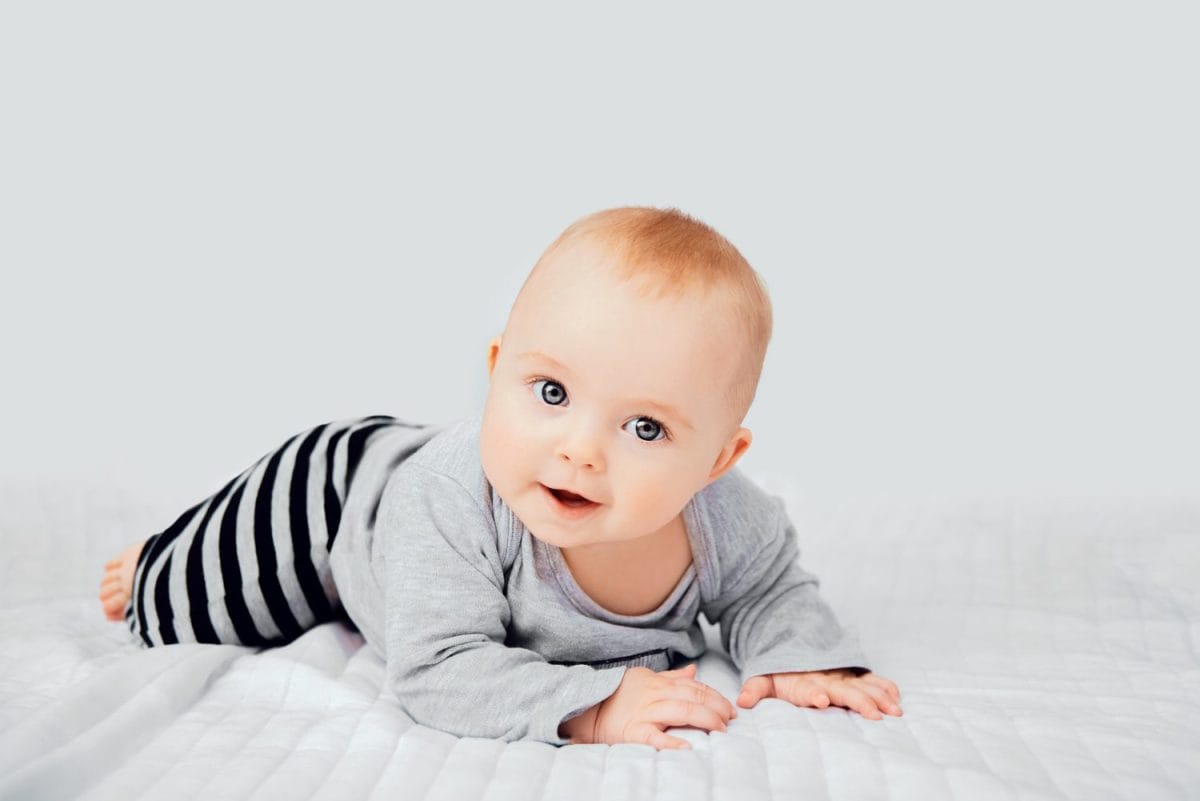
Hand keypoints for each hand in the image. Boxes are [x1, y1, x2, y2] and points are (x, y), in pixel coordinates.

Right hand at [593, 663, 737, 749]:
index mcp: (658, 683)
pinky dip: (671, 741)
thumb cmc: (619, 696)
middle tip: (731, 719)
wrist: (588, 710)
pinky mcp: (634, 731)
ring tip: (720, 729)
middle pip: (692, 697)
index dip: (714, 696)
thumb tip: (694, 671)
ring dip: (704, 719)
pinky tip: (687, 746)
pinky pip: (655, 737)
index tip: (730, 707)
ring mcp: (644, 712)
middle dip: (716, 707)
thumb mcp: (645, 679)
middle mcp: (654, 695)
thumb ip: (671, 677)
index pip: (694, 686)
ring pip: (681, 711)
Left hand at [737, 668, 902, 719]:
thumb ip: (755, 688)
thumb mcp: (764, 677)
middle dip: (860, 701)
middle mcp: (826, 679)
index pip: (809, 690)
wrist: (794, 640)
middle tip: (875, 715)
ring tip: (894, 709)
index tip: (822, 701)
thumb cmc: (780, 670)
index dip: (814, 695)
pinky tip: (896, 696)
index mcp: (803, 683)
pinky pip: (872, 679)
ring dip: (879, 696)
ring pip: (864, 685)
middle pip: (844, 690)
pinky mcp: (854, 675)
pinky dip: (885, 685)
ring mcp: (842, 675)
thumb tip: (742, 702)